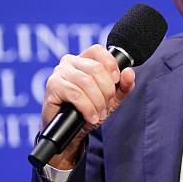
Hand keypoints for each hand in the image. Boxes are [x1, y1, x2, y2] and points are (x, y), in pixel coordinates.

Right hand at [41, 44, 135, 168]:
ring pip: (86, 82)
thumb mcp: (112, 98)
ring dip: (98, 102)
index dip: (111, 65)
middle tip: (107, 106)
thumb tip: (129, 72)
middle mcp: (70, 62)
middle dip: (107, 91)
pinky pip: (75, 94)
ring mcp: (59, 73)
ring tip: (100, 114)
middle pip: (96, 69)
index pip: (98, 50)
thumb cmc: (89, 109)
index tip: (116, 81)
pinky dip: (87, 107)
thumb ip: (124, 85)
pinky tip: (91, 117)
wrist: (70, 131)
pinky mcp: (53, 87)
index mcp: (84, 59)